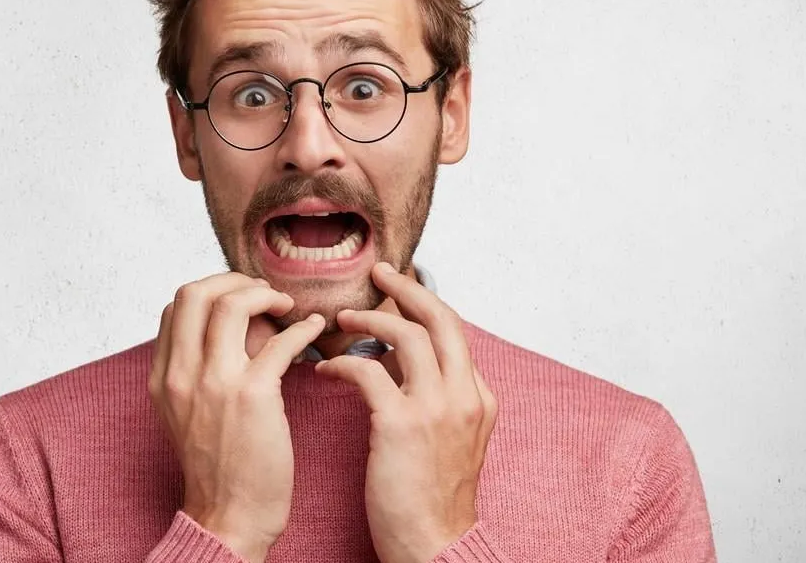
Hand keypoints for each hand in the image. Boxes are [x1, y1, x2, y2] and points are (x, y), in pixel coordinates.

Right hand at [149, 272, 326, 562]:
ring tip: (287, 305)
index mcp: (163, 377)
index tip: (241, 299)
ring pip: (231, 304)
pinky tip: (315, 328)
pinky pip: (280, 340)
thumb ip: (199, 371)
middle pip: (196, 292)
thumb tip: (238, 329)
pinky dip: (302, 327)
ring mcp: (215, 383)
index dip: (212, 291)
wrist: (228, 517)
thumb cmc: (219, 469)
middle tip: (264, 292)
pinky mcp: (253, 396)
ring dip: (264, 294)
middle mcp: (182, 374)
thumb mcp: (187, 415)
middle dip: (234, 280)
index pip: (176, 306)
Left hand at [314, 262, 497, 562]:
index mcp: (479, 398)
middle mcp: (466, 396)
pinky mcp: (403, 425)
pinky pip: (369, 370)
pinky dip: (344, 361)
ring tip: (342, 317)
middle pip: (442, 318)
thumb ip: (436, 400)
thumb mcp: (450, 442)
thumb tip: (397, 362)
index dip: (424, 304)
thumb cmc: (431, 501)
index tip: (398, 289)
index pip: (454, 332)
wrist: (435, 547)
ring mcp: (437, 409)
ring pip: (407, 334)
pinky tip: (326, 368)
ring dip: (371, 318)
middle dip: (409, 287)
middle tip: (379, 270)